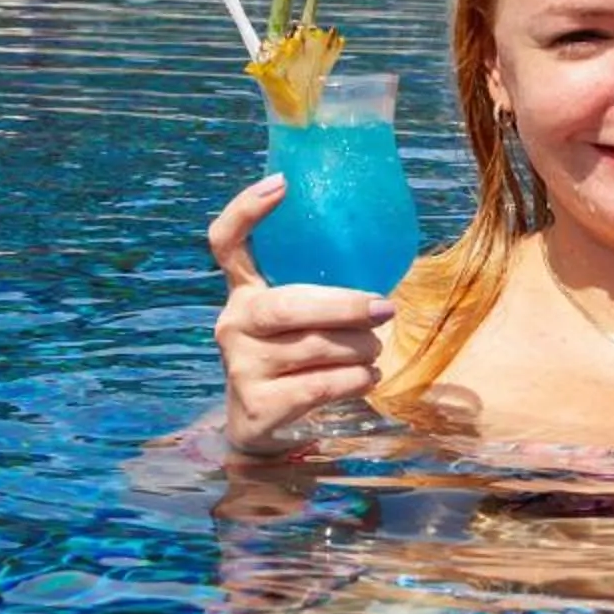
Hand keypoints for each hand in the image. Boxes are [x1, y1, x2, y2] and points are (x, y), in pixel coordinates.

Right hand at [210, 173, 396, 458]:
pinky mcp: (256, 407)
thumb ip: (322, 291)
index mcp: (243, 292)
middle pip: (286, 305)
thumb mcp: (298, 320)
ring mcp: (240, 367)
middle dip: (343, 306)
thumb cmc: (295, 359)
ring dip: (357, 348)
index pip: (226, 242)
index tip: (283, 183)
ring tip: (376, 347)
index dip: (246, 210)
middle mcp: (232, 324)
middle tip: (385, 307)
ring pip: (311, 349)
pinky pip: (316, 387)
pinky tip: (369, 377)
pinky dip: (352, 381)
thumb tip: (387, 254)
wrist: (263, 430)